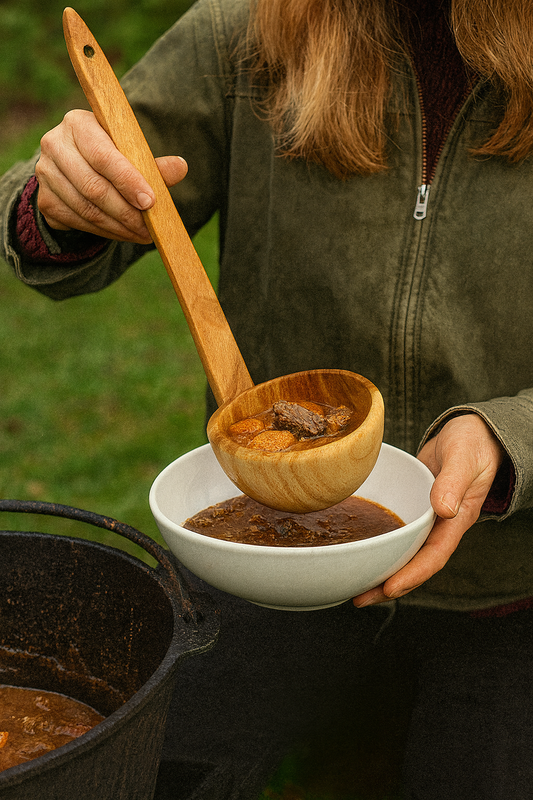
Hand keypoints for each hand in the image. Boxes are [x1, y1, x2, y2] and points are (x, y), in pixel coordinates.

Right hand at [35, 109, 187, 243]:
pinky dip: (106, 233)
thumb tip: (181, 167)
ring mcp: (46, 174)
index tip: (150, 202)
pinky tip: (124, 234)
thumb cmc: (112, 157)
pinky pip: (79, 223)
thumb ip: (153, 164)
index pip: (103, 155)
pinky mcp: (45, 201)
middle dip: (126, 212)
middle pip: (93, 187)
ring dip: (119, 227)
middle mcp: (55, 145)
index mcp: (78, 124)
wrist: (75, 170)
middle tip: (149, 228)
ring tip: (142, 234)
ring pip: (87, 209)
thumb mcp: (132, 155)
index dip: (128, 181)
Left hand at [352, 413, 505, 606]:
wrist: (470, 432)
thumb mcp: (465, 458)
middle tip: (358, 598)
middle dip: (387, 584)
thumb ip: (454, 482)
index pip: (433, 556)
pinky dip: (376, 540)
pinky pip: (394, 529)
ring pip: (400, 549)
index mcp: (456, 520)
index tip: (389, 588)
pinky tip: (355, 546)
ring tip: (351, 584)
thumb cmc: (474, 443)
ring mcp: (423, 517)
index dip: (412, 575)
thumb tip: (443, 509)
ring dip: (379, 567)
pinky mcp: (410, 505)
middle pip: (412, 562)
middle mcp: (438, 525)